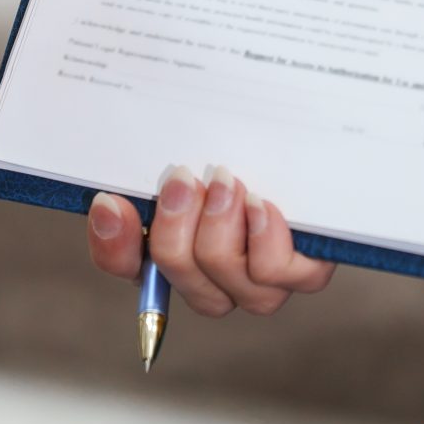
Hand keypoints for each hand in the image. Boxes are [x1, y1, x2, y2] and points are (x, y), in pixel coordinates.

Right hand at [88, 168, 335, 317]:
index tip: (112, 201)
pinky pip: (277, 276)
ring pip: (226, 289)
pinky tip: (261, 206)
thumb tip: (109, 202)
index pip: (124, 264)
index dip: (113, 245)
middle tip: (184, 178)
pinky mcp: (303, 269)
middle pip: (177, 274)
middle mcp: (212, 273)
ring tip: (227, 184)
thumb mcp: (187, 149)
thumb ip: (144, 175)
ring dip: (218, 233)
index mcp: (173, 242)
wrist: (314, 134)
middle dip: (174, 227)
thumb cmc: (242, 145)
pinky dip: (264, 242)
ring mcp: (257, 280)